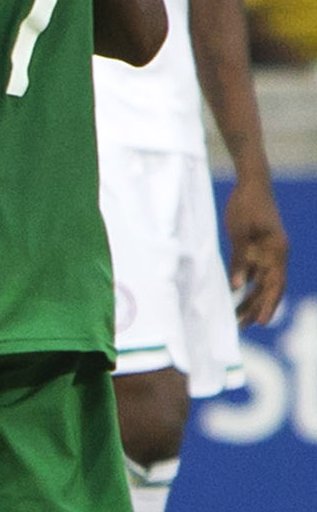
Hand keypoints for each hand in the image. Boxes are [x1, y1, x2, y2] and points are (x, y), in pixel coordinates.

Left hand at [225, 175, 290, 324]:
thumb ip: (240, 260)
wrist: (252, 183)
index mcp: (277, 252)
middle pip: (269, 288)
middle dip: (258, 308)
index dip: (268, 305)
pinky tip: (235, 298)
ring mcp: (267, 253)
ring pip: (261, 283)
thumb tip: (237, 288)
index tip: (260, 323)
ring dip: (250, 300)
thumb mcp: (240, 233)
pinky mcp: (257, 249)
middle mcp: (276, 255)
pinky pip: (253, 273)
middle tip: (243, 328)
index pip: (275, 285)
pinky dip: (245, 286)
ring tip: (237, 319)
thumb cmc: (246, 205)